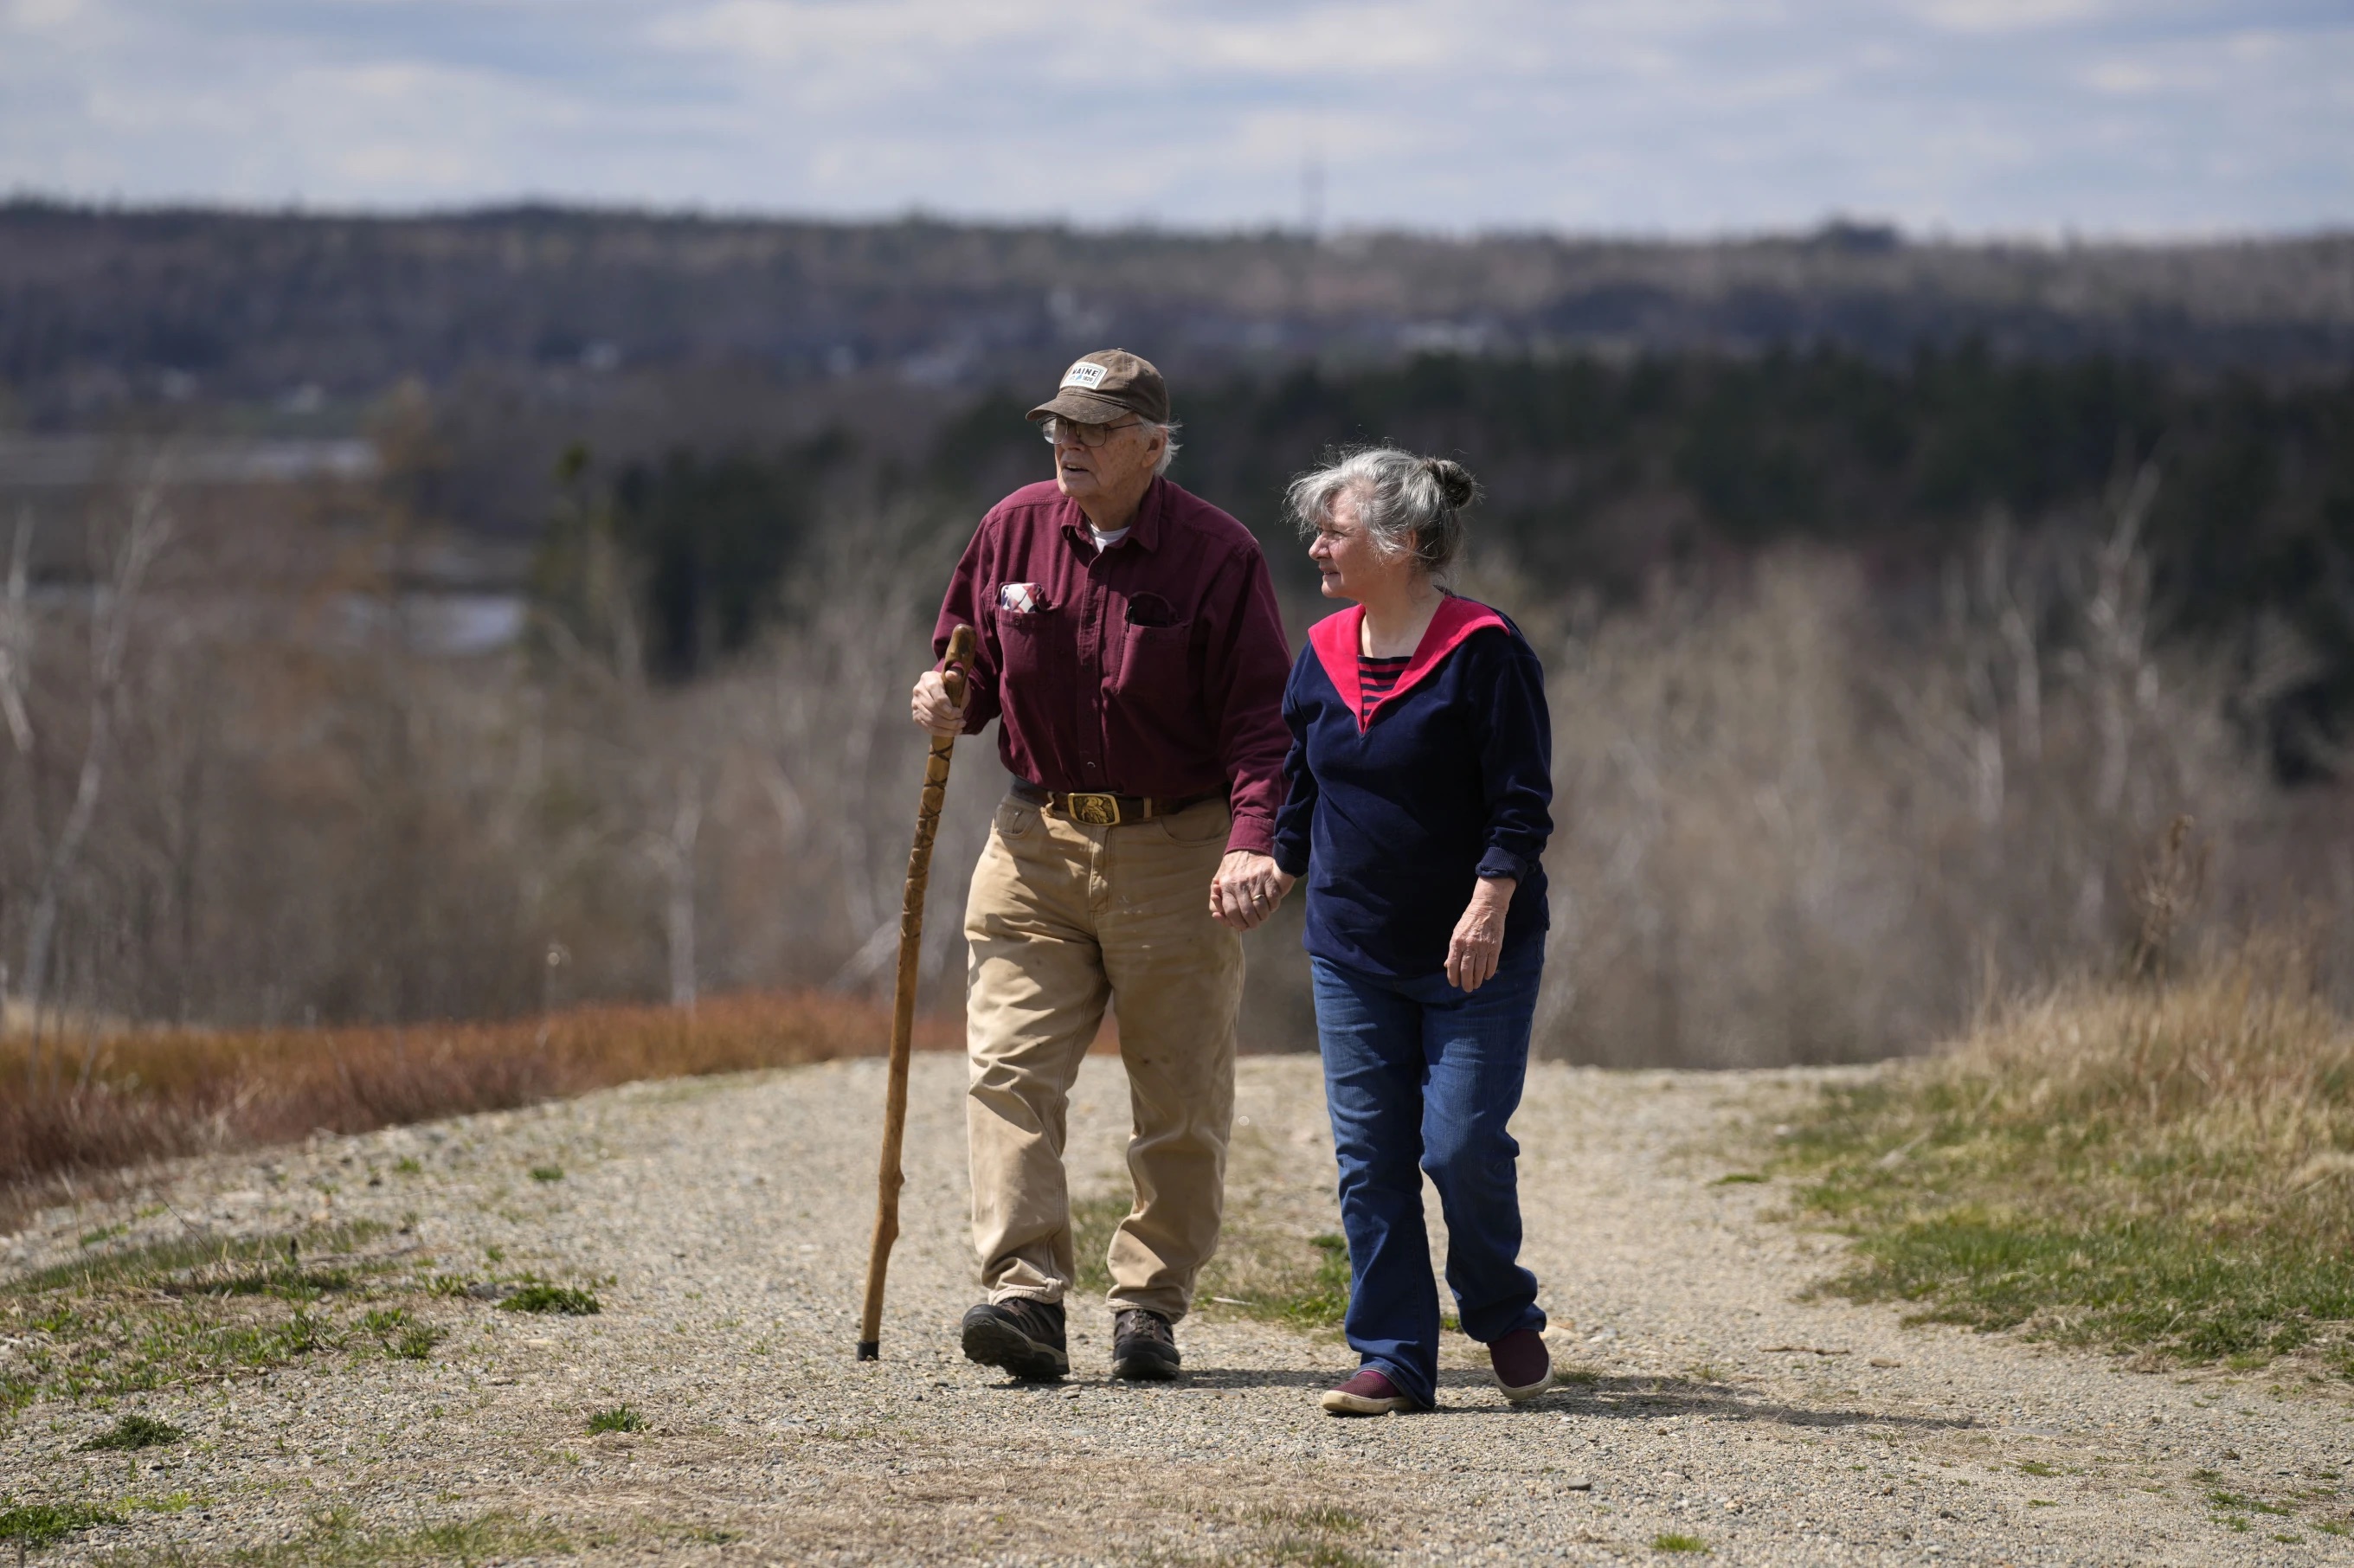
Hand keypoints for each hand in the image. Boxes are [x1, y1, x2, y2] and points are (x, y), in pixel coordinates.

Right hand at [910, 669, 964, 737]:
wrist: (944, 691)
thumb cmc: (951, 684)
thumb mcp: (957, 677)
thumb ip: (956, 674)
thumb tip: (952, 676)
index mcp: (927, 678)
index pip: (936, 696)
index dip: (948, 707)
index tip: (959, 712)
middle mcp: (918, 691)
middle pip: (933, 709)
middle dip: (949, 718)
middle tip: (962, 720)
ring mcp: (915, 704)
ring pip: (930, 720)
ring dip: (947, 726)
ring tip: (960, 726)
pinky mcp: (916, 716)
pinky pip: (928, 728)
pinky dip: (942, 732)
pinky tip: (953, 732)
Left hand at [1210, 851, 1292, 930]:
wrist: (1249, 847)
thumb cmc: (1234, 869)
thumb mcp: (1220, 880)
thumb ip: (1219, 900)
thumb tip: (1217, 915)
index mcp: (1226, 885)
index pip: (1231, 912)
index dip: (1237, 923)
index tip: (1242, 926)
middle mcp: (1239, 883)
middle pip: (1247, 913)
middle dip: (1252, 923)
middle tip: (1254, 924)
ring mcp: (1255, 880)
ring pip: (1261, 908)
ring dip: (1264, 916)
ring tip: (1263, 915)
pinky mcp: (1269, 877)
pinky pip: (1273, 899)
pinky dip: (1273, 906)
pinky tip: (1270, 905)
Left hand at [1446, 877, 1514, 991]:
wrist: (1487, 907)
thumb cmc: (1469, 921)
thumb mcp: (1457, 933)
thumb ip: (1453, 950)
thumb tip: (1447, 966)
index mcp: (1457, 941)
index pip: (1453, 964)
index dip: (1453, 977)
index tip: (1454, 984)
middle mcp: (1469, 945)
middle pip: (1466, 970)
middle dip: (1466, 982)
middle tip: (1467, 989)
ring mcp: (1483, 946)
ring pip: (1479, 970)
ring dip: (1477, 980)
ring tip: (1475, 985)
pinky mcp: (1495, 946)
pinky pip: (1491, 964)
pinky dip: (1488, 973)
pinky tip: (1486, 977)